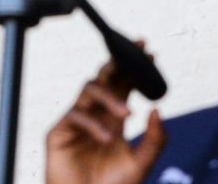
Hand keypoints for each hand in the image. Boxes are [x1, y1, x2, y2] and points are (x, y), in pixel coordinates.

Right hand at [45, 60, 166, 183]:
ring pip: (88, 89)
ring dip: (109, 96)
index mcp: (114, 118)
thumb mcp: (141, 165)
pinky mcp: (59, 132)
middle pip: (104, 78)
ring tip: (126, 115)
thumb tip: (158, 109)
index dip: (134, 68)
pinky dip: (93, 124)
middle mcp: (96, 114)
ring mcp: (77, 121)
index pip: (124, 85)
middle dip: (118, 63)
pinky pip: (75, 115)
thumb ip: (155, 141)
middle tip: (135, 53)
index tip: (150, 52)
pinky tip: (106, 140)